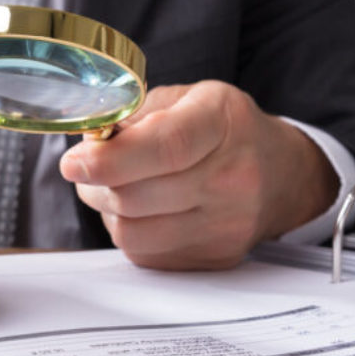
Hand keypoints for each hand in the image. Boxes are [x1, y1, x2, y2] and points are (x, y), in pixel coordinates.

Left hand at [60, 80, 337, 269]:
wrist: (281, 174)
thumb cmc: (225, 129)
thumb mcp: (188, 98)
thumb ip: (136, 114)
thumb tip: (88, 143)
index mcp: (222, 122)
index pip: (166, 147)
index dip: (110, 159)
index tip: (73, 162)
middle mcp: (232, 178)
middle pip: (136, 196)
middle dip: (94, 182)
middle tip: (86, 166)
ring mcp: (227, 225)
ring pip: (132, 232)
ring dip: (107, 210)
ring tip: (115, 187)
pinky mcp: (215, 258)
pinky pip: (145, 254)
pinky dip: (130, 231)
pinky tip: (143, 209)